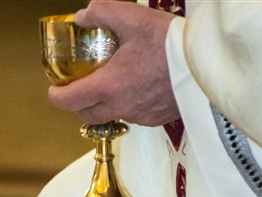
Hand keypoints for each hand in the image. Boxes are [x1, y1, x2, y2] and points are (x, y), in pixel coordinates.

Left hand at [49, 1, 179, 127]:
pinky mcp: (154, 120)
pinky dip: (126, 105)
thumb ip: (102, 12)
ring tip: (110, 84)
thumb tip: (83, 16)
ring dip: (103, 105)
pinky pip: (132, 116)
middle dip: (77, 103)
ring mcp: (137, 116)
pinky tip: (135, 87)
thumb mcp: (132, 17)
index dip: (56, 95)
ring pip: (109, 116)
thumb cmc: (170, 43)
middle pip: (85, 115)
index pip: (68, 101)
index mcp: (108, 86)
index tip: (55, 88)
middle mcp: (119, 107)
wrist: (206, 63)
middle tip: (79, 87)